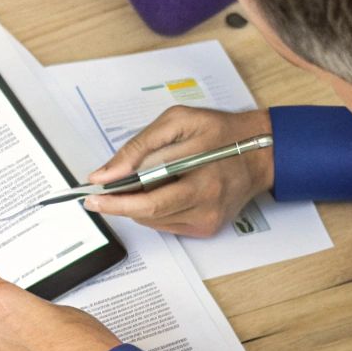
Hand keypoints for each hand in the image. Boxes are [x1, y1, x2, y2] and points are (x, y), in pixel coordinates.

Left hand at [83, 106, 273, 236]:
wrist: (259, 152)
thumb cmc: (221, 132)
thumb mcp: (179, 122)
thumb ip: (140, 146)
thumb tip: (107, 173)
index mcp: (202, 182)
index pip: (148, 203)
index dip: (115, 203)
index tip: (91, 197)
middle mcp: (206, 208)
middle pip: (147, 216)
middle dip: (119, 203)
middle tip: (100, 192)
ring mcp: (207, 222)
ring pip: (153, 221)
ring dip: (137, 204)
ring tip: (140, 181)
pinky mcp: (206, 228)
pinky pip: (166, 223)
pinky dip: (154, 208)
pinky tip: (162, 188)